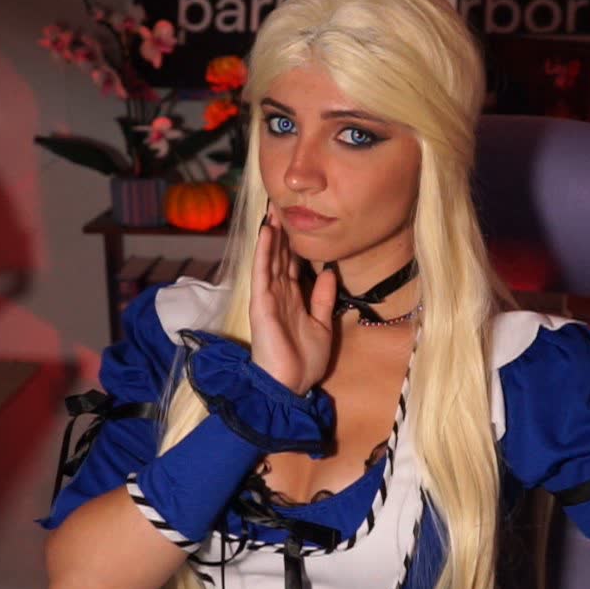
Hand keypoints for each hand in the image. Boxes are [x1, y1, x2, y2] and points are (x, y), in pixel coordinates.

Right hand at [249, 207, 336, 394]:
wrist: (290, 385)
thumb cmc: (304, 361)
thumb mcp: (322, 324)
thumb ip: (322, 298)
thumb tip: (328, 272)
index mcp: (293, 298)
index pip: (292, 263)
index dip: (294, 242)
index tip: (297, 219)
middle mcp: (279, 294)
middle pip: (280, 256)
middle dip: (282, 231)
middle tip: (282, 203)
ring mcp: (268, 297)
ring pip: (270, 259)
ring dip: (271, 234)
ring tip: (273, 210)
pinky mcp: (262, 303)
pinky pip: (263, 273)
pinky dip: (264, 252)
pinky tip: (267, 233)